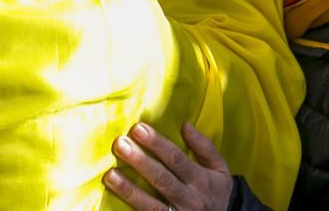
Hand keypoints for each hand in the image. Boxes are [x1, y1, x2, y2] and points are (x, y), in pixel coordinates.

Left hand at [103, 122, 232, 210]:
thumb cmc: (218, 191)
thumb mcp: (219, 168)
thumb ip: (204, 147)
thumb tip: (185, 125)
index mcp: (200, 179)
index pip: (176, 159)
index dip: (157, 144)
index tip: (138, 128)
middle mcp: (189, 199)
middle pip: (161, 179)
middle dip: (140, 161)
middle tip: (120, 144)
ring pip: (151, 204)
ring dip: (129, 190)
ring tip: (110, 175)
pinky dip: (134, 210)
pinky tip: (116, 200)